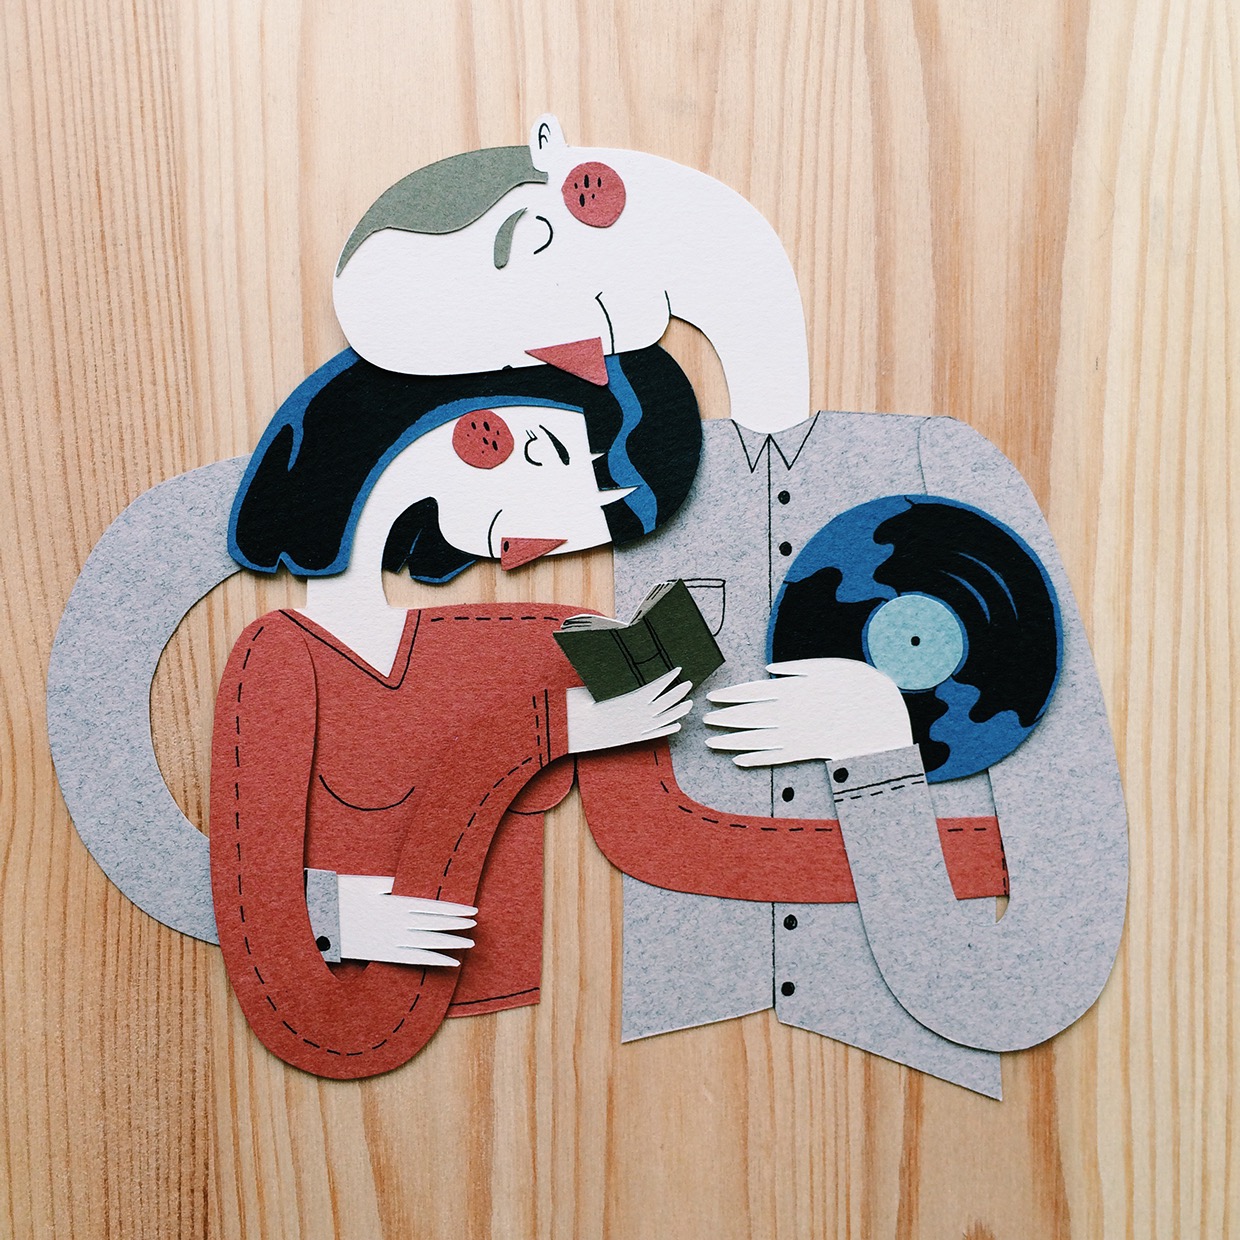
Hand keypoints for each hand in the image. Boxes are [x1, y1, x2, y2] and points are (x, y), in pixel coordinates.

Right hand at [337, 874, 476, 965]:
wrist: (316, 919)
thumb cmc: (342, 895)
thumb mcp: (369, 884)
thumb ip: (395, 885)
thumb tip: (416, 887)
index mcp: (395, 903)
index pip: (433, 907)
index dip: (454, 909)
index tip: (472, 910)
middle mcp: (396, 923)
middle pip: (434, 924)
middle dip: (457, 925)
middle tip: (476, 925)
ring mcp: (390, 940)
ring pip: (428, 942)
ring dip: (451, 943)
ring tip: (470, 943)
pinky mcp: (383, 955)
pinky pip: (414, 959)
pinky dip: (434, 960)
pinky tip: (451, 962)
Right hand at [566, 667, 692, 752]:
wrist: (580, 732)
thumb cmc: (587, 708)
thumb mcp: (600, 688)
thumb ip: (613, 681)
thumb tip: (619, 668)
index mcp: (632, 698)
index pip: (657, 685)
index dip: (669, 677)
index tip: (678, 669)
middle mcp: (640, 713)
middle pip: (666, 701)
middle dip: (679, 691)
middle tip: (689, 683)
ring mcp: (640, 727)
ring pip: (666, 718)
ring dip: (679, 710)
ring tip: (689, 704)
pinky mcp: (636, 738)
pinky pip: (657, 734)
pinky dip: (668, 729)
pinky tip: (677, 726)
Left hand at [704, 658, 911, 766]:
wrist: (890, 717)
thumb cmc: (862, 686)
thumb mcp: (833, 666)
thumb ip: (798, 667)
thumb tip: (769, 669)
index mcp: (796, 688)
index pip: (754, 692)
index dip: (730, 696)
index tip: (712, 698)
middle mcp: (793, 712)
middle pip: (749, 716)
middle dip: (725, 718)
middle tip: (703, 720)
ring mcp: (800, 734)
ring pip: (757, 739)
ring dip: (732, 741)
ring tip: (711, 742)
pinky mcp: (810, 753)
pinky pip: (778, 758)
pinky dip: (757, 759)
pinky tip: (739, 761)